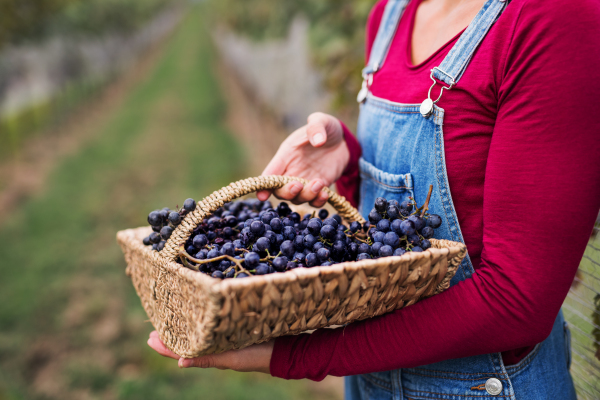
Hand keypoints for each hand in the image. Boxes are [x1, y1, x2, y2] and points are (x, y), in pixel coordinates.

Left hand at [147, 331, 273, 372]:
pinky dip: (203, 321)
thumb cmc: (257, 354)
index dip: (166, 346)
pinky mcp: (237, 327)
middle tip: (155, 328)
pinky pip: (214, 326)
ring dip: (185, 327)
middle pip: (189, 340)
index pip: (183, 350)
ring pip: (200, 332)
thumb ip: (208, 358)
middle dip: (172, 334)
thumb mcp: (231, 357)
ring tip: (172, 320)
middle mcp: (217, 344)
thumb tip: (180, 363)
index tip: (150, 338)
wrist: (285, 349)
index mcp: (213, 353)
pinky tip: (201, 315)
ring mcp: (227, 337)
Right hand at [257, 112, 349, 207]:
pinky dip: (318, 201)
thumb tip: (318, 140)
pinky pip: (314, 201)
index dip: (264, 186)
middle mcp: (292, 171)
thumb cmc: (326, 128)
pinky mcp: (318, 188)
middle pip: (280, 191)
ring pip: (297, 199)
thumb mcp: (322, 121)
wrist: (343, 141)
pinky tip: (326, 193)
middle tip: (298, 185)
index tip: (262, 196)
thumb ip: (316, 126)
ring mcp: (305, 182)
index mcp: (286, 155)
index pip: (269, 174)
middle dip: (287, 192)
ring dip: (306, 195)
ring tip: (319, 183)